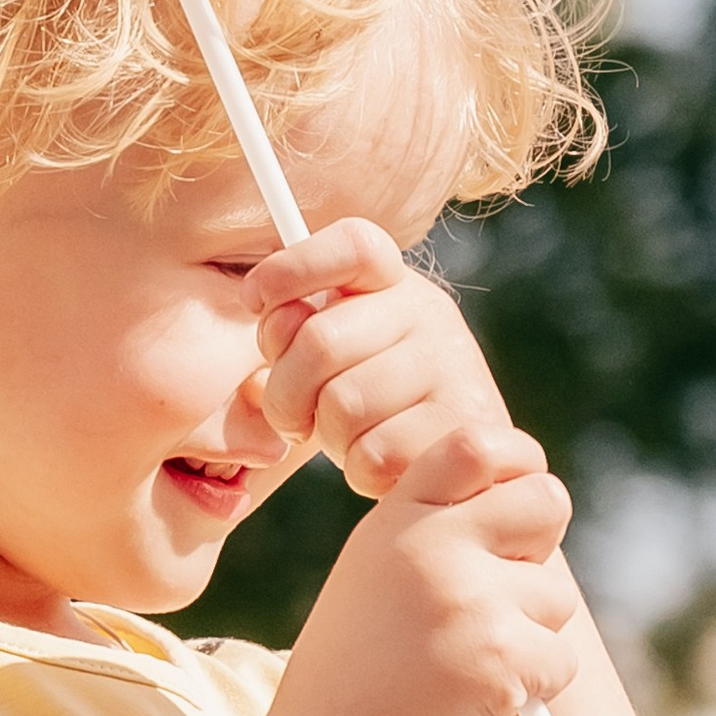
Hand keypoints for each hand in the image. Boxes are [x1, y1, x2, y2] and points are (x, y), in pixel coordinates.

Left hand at [249, 223, 508, 498]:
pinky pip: (374, 454)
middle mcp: (430, 312)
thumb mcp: (336, 354)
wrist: (456, 461)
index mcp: (394, 284)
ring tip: (349, 437)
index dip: (292, 267)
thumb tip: (279, 319)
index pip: (352, 245)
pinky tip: (379, 462)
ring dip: (330, 437)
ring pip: (343, 405)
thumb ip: (298, 329)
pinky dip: (361, 470)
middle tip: (293, 416)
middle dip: (286, 394)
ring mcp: (453, 366)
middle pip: (320, 340)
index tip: (253, 298)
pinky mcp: (462, 426)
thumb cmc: (373, 405)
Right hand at [280, 419, 581, 715]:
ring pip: (556, 595)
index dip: (514, 464)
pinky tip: (477, 695)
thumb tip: (527, 495)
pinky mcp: (503, 658)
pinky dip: (534, 683)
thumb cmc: (358, 663)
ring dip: (530, 631)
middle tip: (502, 591)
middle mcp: (434, 547)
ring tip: (465, 658)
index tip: (511, 498)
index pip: (476, 444)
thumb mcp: (375, 569)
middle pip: (547, 501)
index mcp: (398, 518)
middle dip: (539, 547)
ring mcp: (471, 601)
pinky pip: (560, 658)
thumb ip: (436, 526)